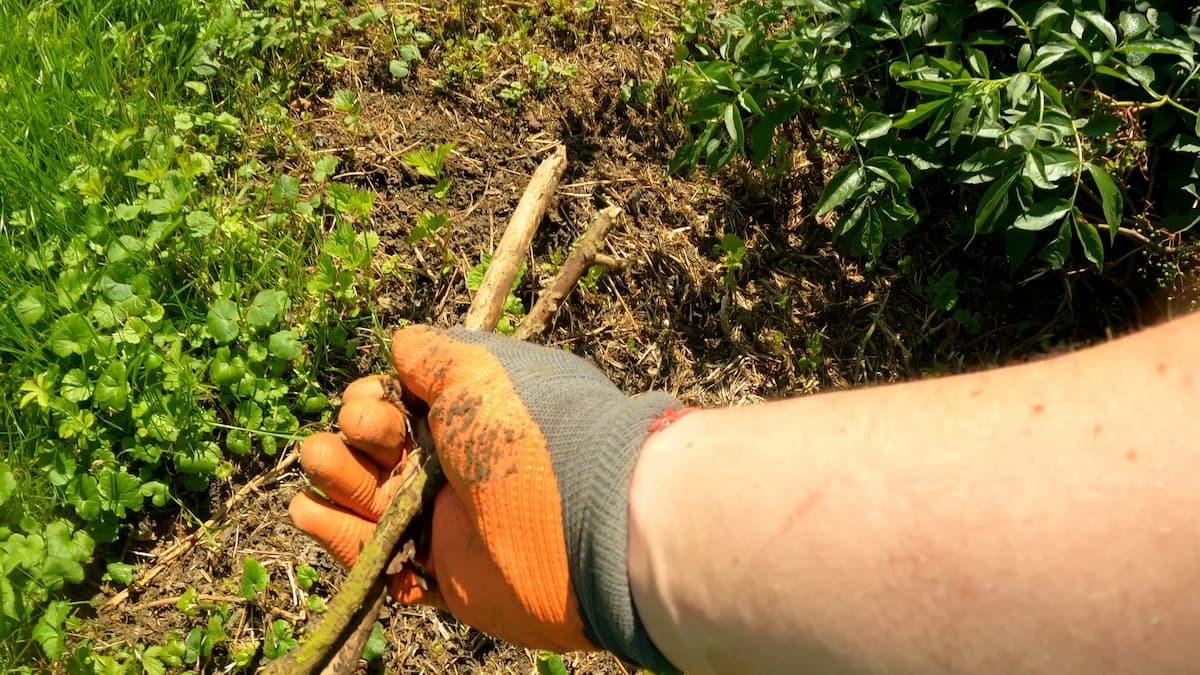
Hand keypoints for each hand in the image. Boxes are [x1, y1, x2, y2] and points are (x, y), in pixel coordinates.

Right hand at [288, 325, 686, 669]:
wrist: (580, 530)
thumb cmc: (528, 434)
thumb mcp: (479, 371)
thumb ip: (431, 355)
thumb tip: (401, 343)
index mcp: (473, 412)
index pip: (402, 400)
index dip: (374, 396)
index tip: (374, 399)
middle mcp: (459, 462)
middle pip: (378, 445)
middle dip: (355, 430)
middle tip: (368, 432)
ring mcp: (448, 518)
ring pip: (368, 495)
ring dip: (335, 474)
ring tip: (321, 461)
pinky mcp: (439, 571)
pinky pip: (375, 554)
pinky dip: (336, 533)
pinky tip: (308, 510)